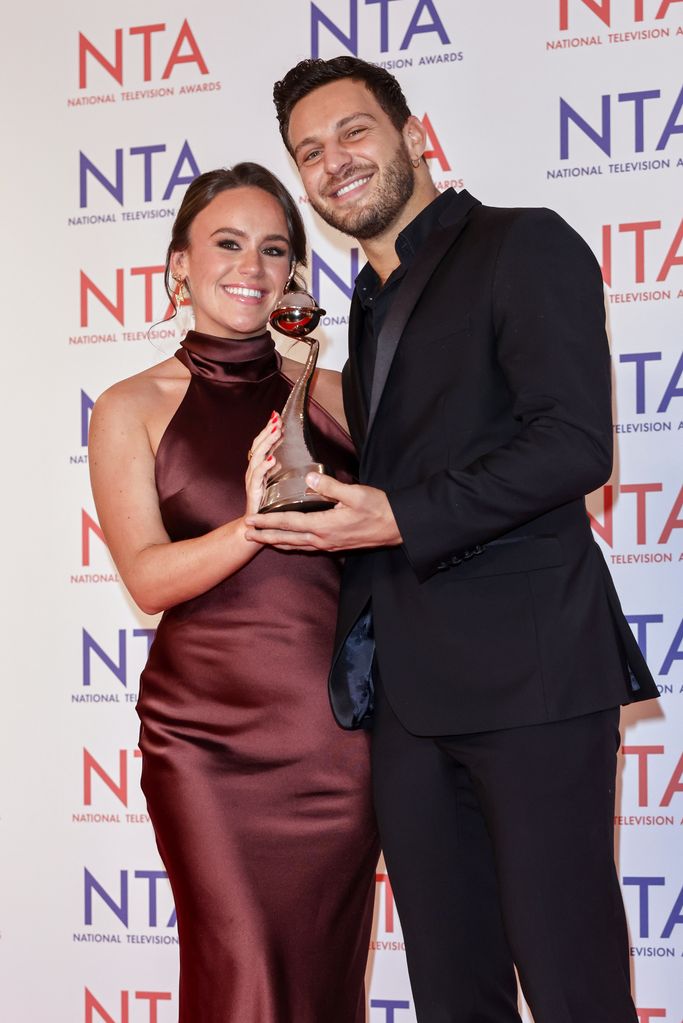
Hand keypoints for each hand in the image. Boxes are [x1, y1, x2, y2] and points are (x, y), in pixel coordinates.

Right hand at [244, 412, 281, 516]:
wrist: (254, 526)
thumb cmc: (263, 505)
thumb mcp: (270, 483)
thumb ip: (272, 470)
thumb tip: (277, 458)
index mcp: (257, 467)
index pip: (261, 444)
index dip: (268, 430)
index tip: (277, 416)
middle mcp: (253, 471)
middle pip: (258, 446)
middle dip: (268, 431)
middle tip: (277, 419)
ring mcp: (252, 480)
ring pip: (257, 457)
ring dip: (267, 443)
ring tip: (276, 432)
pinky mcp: (253, 491)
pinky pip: (258, 477)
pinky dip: (265, 467)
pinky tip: (272, 459)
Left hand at [244, 473, 402, 551]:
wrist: (397, 527)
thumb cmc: (378, 508)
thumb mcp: (355, 493)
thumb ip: (330, 486)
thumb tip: (310, 477)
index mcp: (323, 526)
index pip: (288, 522)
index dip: (267, 520)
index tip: (250, 518)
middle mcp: (321, 539)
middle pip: (286, 538)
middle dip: (264, 535)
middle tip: (245, 533)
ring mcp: (327, 545)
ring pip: (294, 545)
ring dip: (275, 541)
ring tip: (260, 539)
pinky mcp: (334, 546)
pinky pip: (305, 547)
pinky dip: (291, 544)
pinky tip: (288, 542)